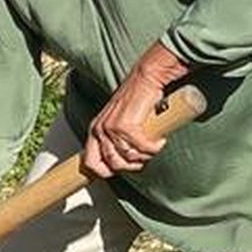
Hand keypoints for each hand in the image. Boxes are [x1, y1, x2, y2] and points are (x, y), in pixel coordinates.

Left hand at [82, 54, 184, 180]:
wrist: (146, 78)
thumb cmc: (137, 99)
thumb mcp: (119, 120)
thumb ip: (116, 139)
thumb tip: (123, 160)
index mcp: (95, 129)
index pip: (91, 163)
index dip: (105, 172)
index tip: (120, 170)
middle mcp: (100, 130)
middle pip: (114, 165)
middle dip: (132, 165)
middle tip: (145, 156)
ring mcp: (112, 129)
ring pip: (130, 159)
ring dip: (145, 155)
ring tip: (153, 144)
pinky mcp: (127, 128)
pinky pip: (143, 150)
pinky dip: (155, 147)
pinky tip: (159, 139)